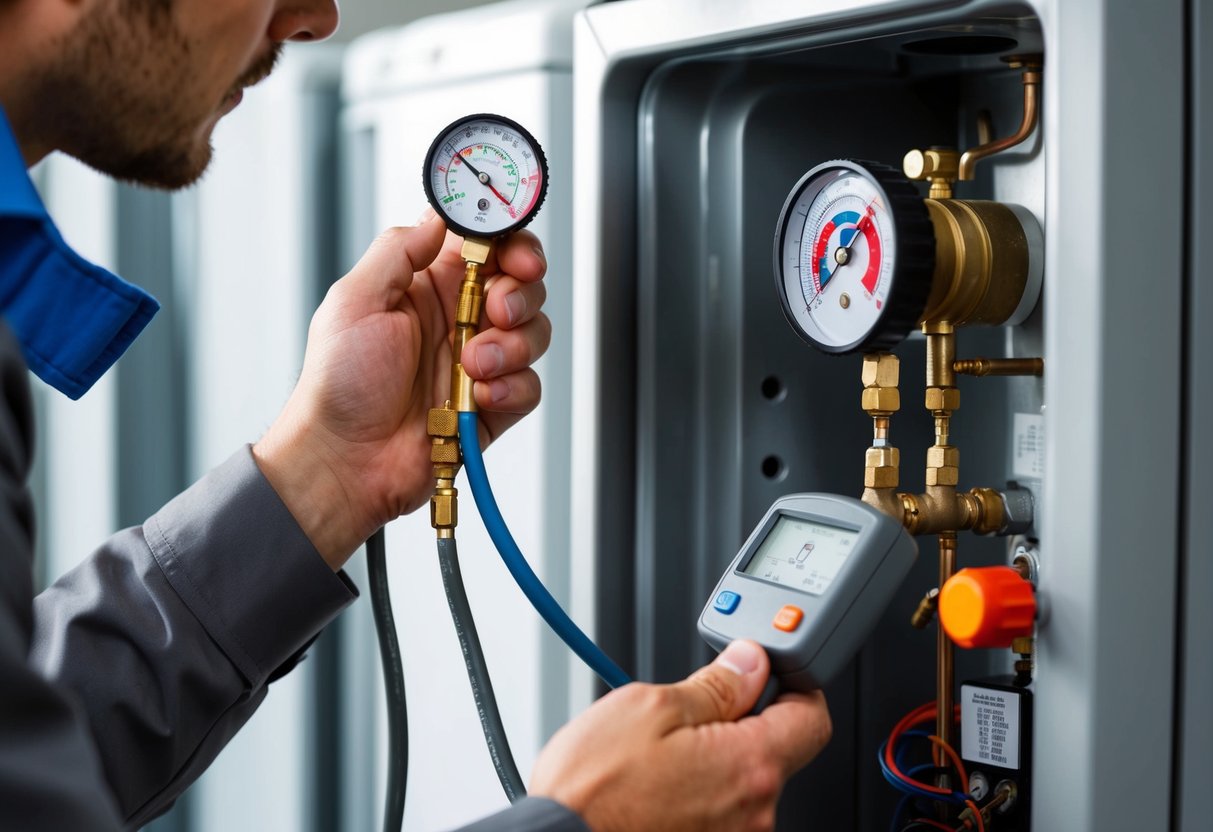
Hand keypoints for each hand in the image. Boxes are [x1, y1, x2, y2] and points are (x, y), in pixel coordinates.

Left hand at [253, 209, 550, 567]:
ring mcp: (479, 364)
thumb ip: (399, 251)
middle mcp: (459, 321)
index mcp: (429, 288)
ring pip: (533, 334)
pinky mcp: (493, 406)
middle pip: (522, 286)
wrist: (344, 461)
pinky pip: (529, 386)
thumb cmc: (338, 386)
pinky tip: (481, 396)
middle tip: (495, 309)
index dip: (511, 244)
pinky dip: (512, 388)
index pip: (487, 248)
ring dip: (512, 345)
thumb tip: (438, 218)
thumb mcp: (354, 301)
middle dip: (520, 293)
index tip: (516, 253)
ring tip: (473, 366)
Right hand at [530, 640, 831, 831]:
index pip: (812, 716)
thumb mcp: (650, 706)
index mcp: (750, 765)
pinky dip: (695, 791)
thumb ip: (714, 683)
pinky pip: (718, 811)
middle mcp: (754, 813)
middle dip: (737, 721)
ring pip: (741, 781)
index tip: (770, 671)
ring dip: (711, 758)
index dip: (793, 684)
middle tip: (687, 709)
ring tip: (656, 754)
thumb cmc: (593, 791)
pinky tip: (654, 784)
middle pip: (773, 749)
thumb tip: (750, 663)